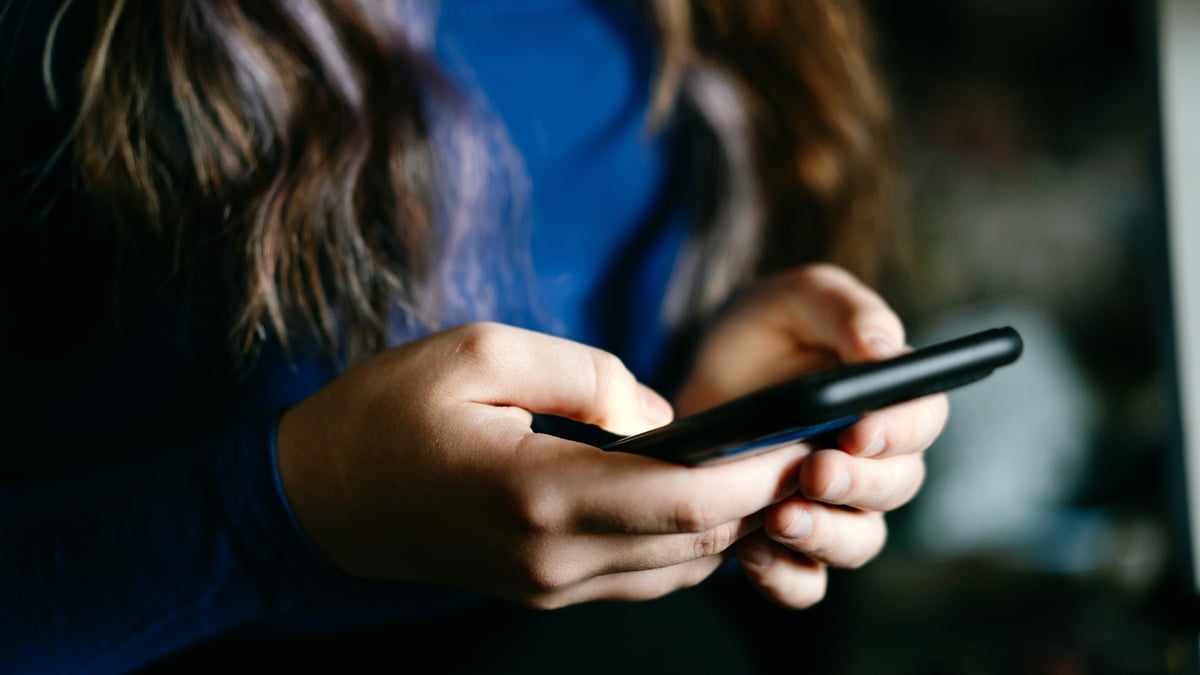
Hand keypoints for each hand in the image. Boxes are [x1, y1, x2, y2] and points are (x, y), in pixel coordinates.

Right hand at [276, 322, 811, 608]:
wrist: (317, 498)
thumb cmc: (387, 413)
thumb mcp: (479, 352)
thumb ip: (585, 375)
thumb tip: (662, 415)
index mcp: (539, 494)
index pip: (686, 500)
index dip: (759, 472)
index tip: (805, 434)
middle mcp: (553, 559)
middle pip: (696, 539)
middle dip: (762, 495)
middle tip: (806, 441)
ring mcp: (549, 585)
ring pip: (678, 567)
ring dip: (729, 521)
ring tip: (763, 465)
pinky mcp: (543, 590)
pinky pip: (642, 575)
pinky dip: (686, 540)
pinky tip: (700, 496)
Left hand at [673, 264, 948, 607]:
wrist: (697, 375)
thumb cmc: (763, 329)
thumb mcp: (797, 298)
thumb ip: (845, 311)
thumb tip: (884, 351)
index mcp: (889, 396)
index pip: (923, 418)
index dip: (899, 431)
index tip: (860, 430)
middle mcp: (873, 459)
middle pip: (897, 486)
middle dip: (858, 484)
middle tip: (813, 472)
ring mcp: (833, 506)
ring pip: (859, 541)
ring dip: (827, 536)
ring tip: (780, 519)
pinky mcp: (788, 542)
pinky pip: (805, 582)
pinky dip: (786, 576)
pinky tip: (752, 554)